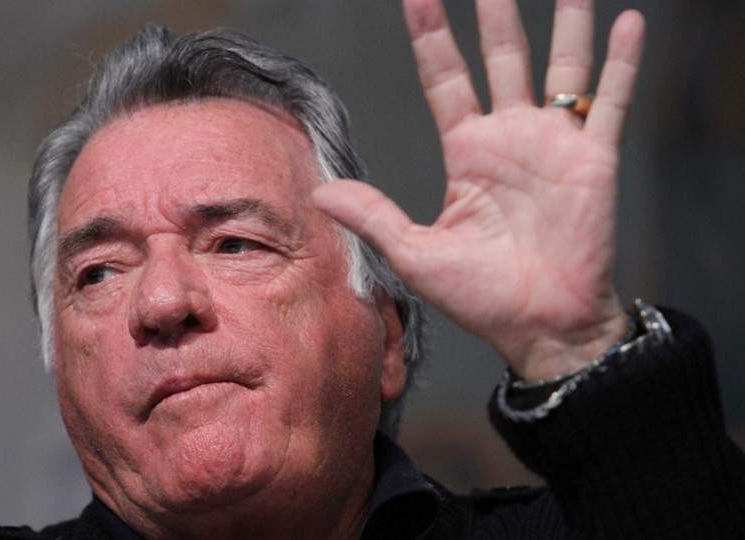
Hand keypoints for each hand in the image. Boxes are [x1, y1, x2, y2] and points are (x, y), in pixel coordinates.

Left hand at [313, 0, 644, 379]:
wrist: (541, 327)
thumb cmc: (481, 297)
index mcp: (468, 154)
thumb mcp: (416, 254)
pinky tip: (627, 22)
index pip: (445, 79)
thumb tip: (318, 192)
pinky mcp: (594, 160)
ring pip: (561, 69)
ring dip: (566, 26)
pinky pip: (611, 101)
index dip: (432, 38)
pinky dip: (621, 63)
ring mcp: (555, 145)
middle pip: (502, 59)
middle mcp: (511, 139)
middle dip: (496, 15)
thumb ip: (373, 215)